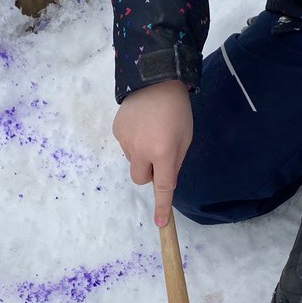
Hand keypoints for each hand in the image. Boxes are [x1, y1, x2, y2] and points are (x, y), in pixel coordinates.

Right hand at [112, 81, 192, 225]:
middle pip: (141, 179)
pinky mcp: (116, 132)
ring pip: (133, 161)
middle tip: (160, 154)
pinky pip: (126, 146)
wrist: (154, 79)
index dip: (161, 206)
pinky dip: (134, 141)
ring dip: (142, 154)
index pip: (162, 187)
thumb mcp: (185, 137)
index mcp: (163, 152)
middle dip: (150, 173)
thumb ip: (175, 162)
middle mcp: (141, 150)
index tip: (160, 224)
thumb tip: (165, 182)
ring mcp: (126, 141)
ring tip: (151, 130)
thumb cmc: (177, 110)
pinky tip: (141, 124)